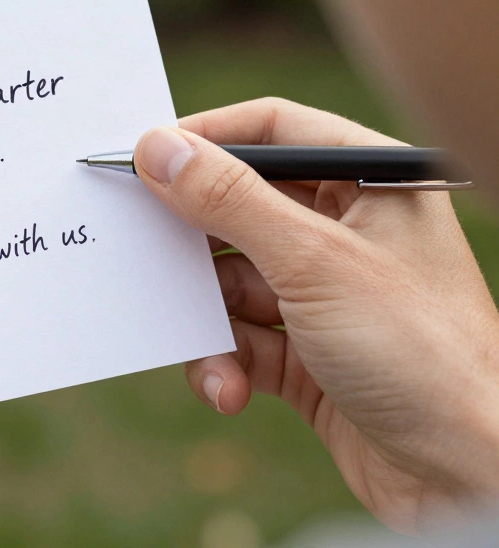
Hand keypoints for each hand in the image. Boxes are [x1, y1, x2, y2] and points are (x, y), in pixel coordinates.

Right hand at [135, 98, 498, 534]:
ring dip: (209, 320)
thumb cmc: (420, 352)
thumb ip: (228, 200)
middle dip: (194, 242)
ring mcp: (327, 294)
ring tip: (212, 353)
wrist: (470, 476)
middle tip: (143, 253)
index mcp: (372, 184)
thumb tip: (156, 147)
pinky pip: (240, 339)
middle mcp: (350, 231)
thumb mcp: (312, 262)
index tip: (141, 157)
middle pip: (240, 209)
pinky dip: (225, 363)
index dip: (204, 139)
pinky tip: (231, 391)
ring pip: (230, 281)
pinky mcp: (308, 354)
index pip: (274, 130)